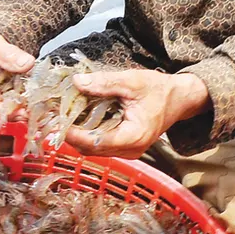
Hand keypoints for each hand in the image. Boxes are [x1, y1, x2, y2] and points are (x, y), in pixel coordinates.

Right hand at [0, 26, 33, 117]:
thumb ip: (8, 54)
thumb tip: (26, 63)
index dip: (6, 111)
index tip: (24, 110)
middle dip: (16, 111)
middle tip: (35, 106)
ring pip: (3, 112)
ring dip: (20, 108)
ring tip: (35, 101)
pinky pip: (8, 106)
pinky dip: (20, 102)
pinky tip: (30, 96)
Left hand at [64, 69, 209, 159]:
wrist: (178, 99)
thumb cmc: (159, 90)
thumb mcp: (132, 81)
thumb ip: (104, 82)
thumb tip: (77, 82)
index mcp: (134, 136)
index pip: (97, 142)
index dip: (75, 133)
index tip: (58, 121)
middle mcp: (131, 150)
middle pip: (91, 149)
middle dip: (72, 133)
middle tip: (56, 115)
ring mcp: (128, 152)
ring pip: (93, 150)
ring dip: (78, 135)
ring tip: (65, 116)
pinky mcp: (125, 148)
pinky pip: (100, 146)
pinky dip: (87, 135)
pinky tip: (80, 119)